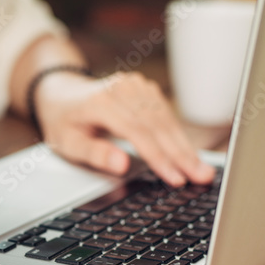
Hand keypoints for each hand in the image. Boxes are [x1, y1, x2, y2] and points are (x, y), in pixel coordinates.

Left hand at [33, 70, 214, 186]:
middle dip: (182, 155)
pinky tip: (190, 154)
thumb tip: (122, 165)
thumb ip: (95, 154)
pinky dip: (179, 136)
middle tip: (203, 177)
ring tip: (203, 171)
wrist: (61, 93)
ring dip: (186, 147)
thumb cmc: (63, 122)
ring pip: (166, 120)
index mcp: (102, 101)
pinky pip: (166, 115)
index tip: (176, 178)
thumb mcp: (67, 143)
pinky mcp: (145, 89)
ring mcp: (136, 86)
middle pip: (158, 126)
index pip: (138, 133)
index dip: (159, 158)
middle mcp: (123, 88)